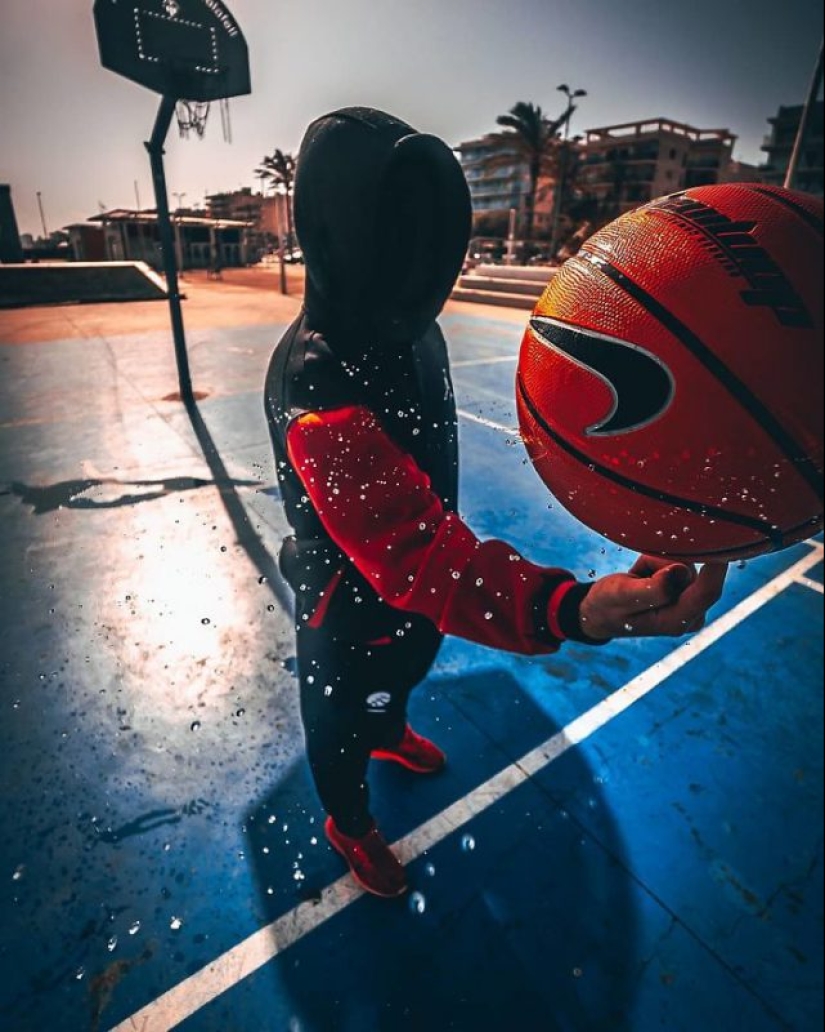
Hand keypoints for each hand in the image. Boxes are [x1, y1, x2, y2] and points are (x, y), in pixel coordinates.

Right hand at [578, 555, 727, 640]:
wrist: (600, 611)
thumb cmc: (608, 604)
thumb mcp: (622, 595)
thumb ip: (652, 588)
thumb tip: (681, 571)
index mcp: (676, 621)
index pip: (706, 592)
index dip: (716, 567)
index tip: (725, 543)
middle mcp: (689, 616)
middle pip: (693, 573)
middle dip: (665, 564)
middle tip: (636, 576)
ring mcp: (690, 606)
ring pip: (685, 566)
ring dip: (659, 563)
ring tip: (637, 578)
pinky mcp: (688, 594)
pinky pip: (681, 565)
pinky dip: (661, 564)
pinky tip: (644, 576)